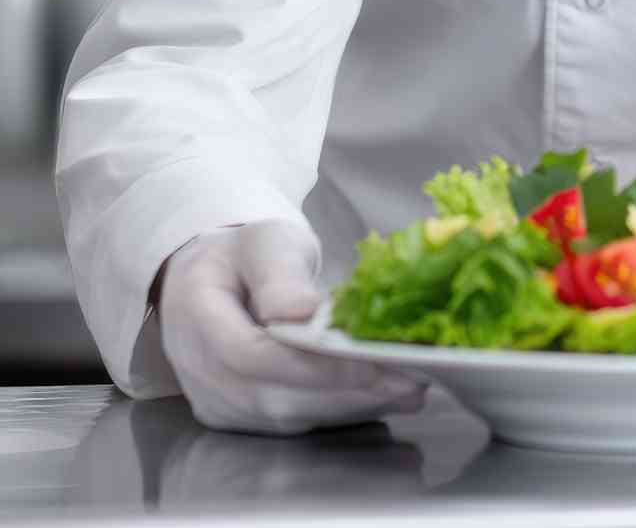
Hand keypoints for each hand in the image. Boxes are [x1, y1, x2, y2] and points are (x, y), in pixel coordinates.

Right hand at [158, 220, 427, 434]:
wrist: (212, 279)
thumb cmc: (241, 255)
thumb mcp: (262, 243)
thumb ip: (279, 274)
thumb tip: (300, 310)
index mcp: (197, 318)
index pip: (252, 357)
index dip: (311, 366)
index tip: (368, 363)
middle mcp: (201, 373)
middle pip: (275, 398)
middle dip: (345, 393)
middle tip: (408, 379)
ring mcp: (219, 403)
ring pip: (288, 418)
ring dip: (351, 407)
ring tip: (409, 388)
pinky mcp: (242, 417)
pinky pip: (293, 422)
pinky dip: (340, 411)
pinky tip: (384, 397)